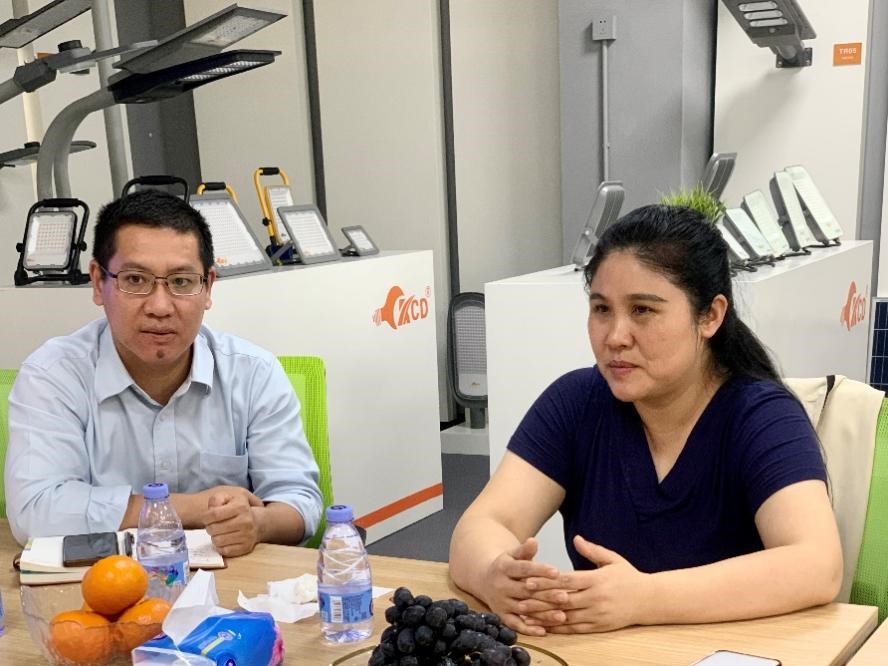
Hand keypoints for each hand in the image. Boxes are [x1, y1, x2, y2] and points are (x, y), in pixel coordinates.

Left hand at [202, 487, 264, 556]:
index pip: (214, 514)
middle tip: (213, 525)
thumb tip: (211, 509)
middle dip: (209, 527)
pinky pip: (224, 551)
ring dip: (214, 537)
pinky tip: (224, 540)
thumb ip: (216, 500)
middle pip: (214, 529)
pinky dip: (220, 547)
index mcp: (241, 506)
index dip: (205, 517)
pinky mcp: (246, 547)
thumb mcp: (227, 498)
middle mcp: (246, 521)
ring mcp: (247, 535)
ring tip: (219, 532)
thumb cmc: (236, 510)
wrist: (257, 522)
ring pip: (217, 541)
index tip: (206, 518)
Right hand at [482, 538, 565, 635]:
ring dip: (542, 614)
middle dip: (546, 594)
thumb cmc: (507, 565)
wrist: (484, 578)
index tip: (557, 572)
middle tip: (565, 597)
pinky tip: (544, 632)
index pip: (524, 569)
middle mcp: (500, 586)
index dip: (540, 570)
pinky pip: (515, 624)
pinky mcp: (501, 615)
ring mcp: (500, 602)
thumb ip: (524, 550)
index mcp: (503, 567)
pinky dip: (528, 629)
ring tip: (562, 616)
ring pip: (523, 609)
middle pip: (525, 591)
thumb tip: (533, 541)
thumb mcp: (513, 554)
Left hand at [525, 535, 649, 632]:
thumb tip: (576, 538)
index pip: (567, 580)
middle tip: (520, 598)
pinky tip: (545, 626)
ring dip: (545, 616)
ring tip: (527, 615)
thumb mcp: (612, 559)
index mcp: (596, 579)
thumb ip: (592, 550)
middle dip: (540, 599)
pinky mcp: (599, 626)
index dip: (546, 581)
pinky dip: (559, 629)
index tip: (529, 580)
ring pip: (566, 616)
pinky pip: (575, 629)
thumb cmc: (629, 577)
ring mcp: (597, 614)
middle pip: (562, 600)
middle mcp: (595, 598)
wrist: (649, 600)